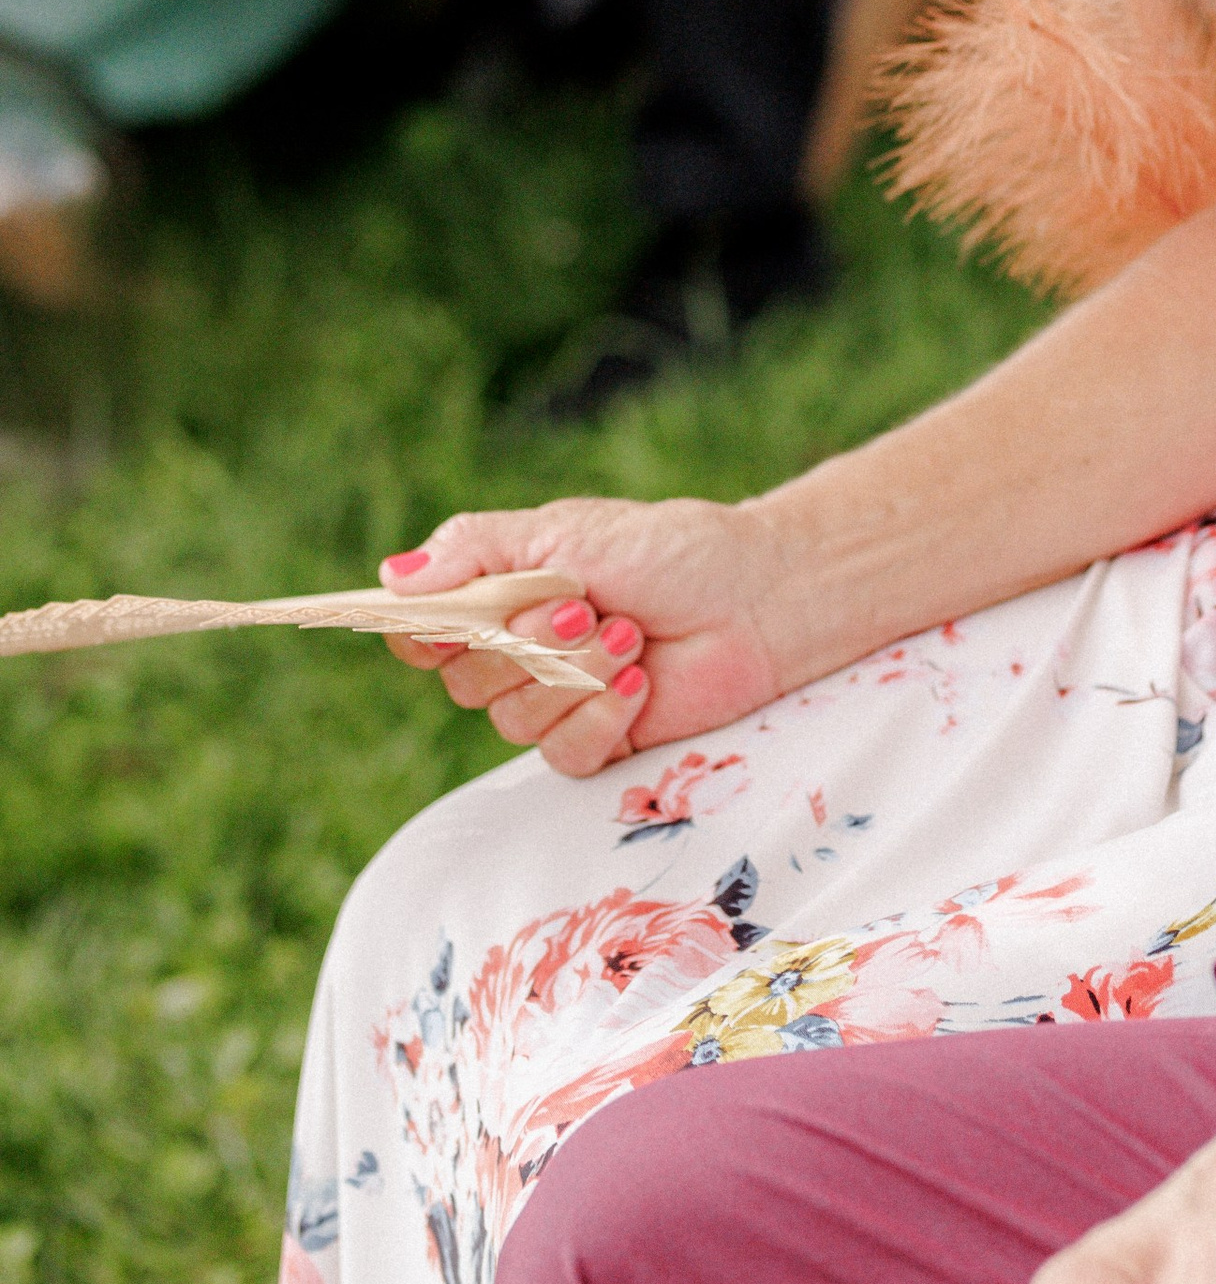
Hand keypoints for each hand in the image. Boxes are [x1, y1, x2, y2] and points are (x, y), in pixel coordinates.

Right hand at [376, 494, 791, 774]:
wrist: (756, 596)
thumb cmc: (668, 550)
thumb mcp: (566, 530)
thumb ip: (477, 550)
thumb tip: (392, 576)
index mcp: (499, 598)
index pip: (421, 632)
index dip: (420, 636)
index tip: (442, 626)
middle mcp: (517, 654)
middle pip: (465, 679)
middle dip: (527, 643)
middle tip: (584, 606)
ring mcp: (556, 701)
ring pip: (513, 719)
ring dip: (575, 674)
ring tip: (629, 636)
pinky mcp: (598, 742)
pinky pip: (562, 753)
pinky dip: (600, 718)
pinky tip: (638, 684)